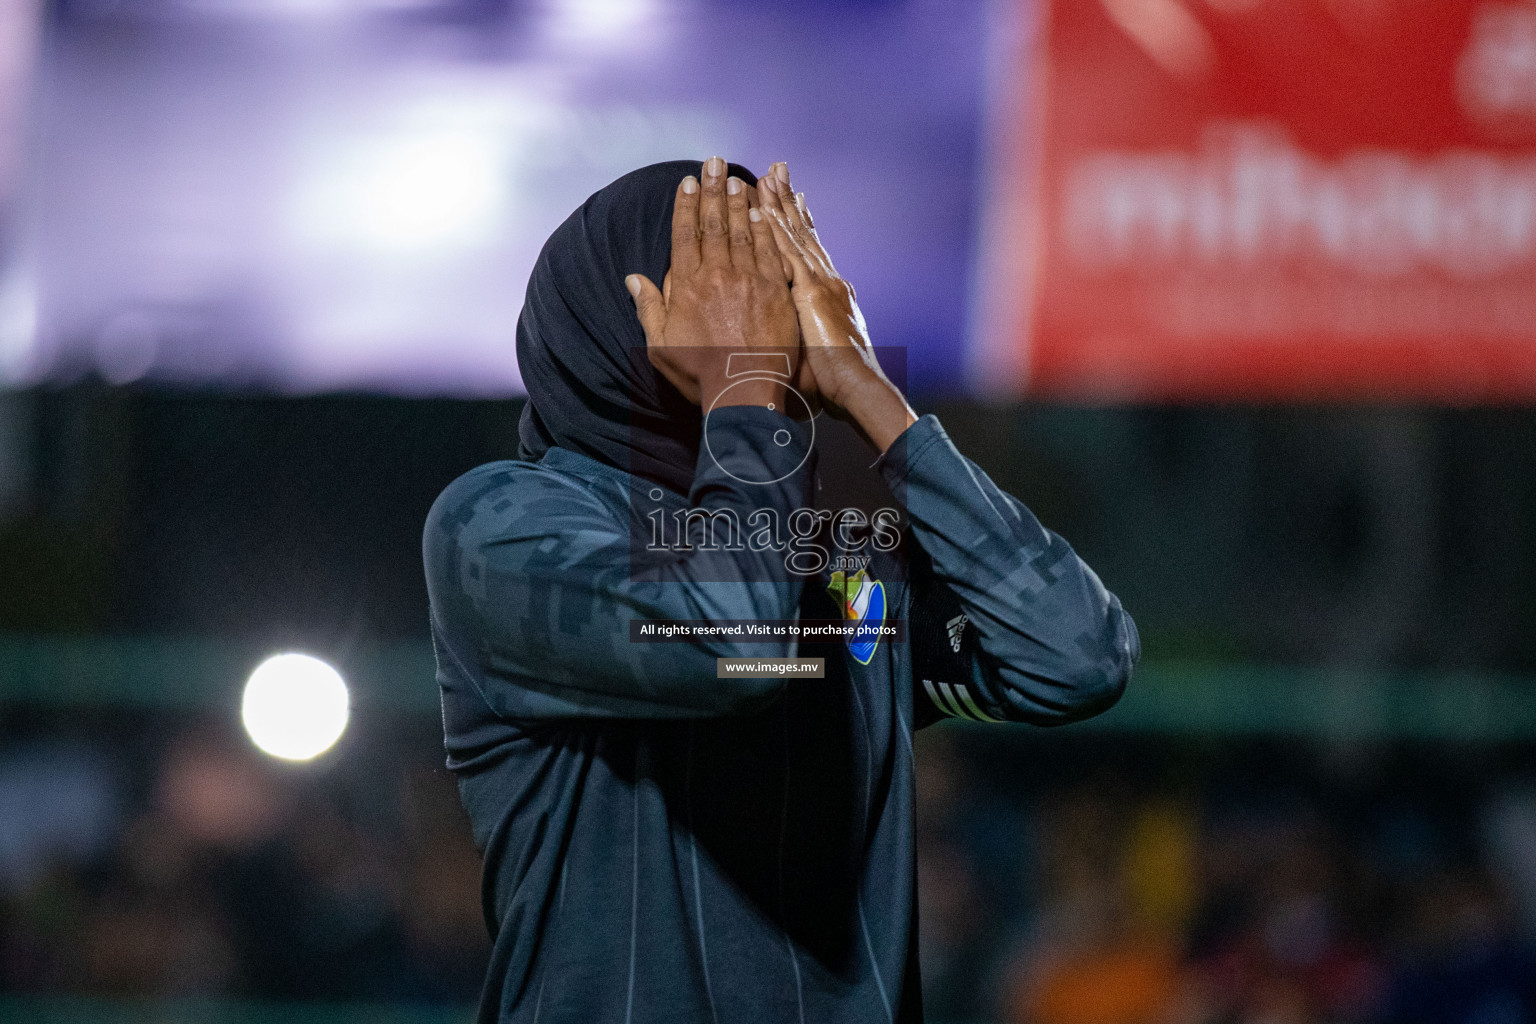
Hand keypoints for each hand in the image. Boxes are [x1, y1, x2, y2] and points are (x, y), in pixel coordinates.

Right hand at [627, 156, 800, 412]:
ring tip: (736, 178)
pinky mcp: (775, 291)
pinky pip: (768, 250)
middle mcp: (716, 276)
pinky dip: (764, 228)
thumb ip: (650, 308)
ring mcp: (748, 281)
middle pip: (713, 224)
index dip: (685, 205)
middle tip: (712, 162)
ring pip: (742, 231)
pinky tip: (762, 212)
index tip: (687, 182)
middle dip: (711, 190)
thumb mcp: (660, 346)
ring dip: (738, 201)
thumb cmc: (699, 373)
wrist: (743, 392)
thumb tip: (633, 279)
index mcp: (686, 287)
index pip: (684, 235)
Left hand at [757, 162, 916, 453]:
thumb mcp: (817, 352)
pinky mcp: (812, 293)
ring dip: (780, 203)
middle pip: (801, 233)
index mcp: (825, 295)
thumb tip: (789, 332)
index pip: (806, 251)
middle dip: (787, 201)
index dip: (795, 223)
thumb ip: (804, 334)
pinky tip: (765, 208)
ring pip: (794, 236)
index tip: (786, 198)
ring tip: (769, 173)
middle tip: (776, 169)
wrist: (857, 388)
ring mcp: (820, 284)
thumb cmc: (836, 383)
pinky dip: (777, 229)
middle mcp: (824, 281)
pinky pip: (789, 253)